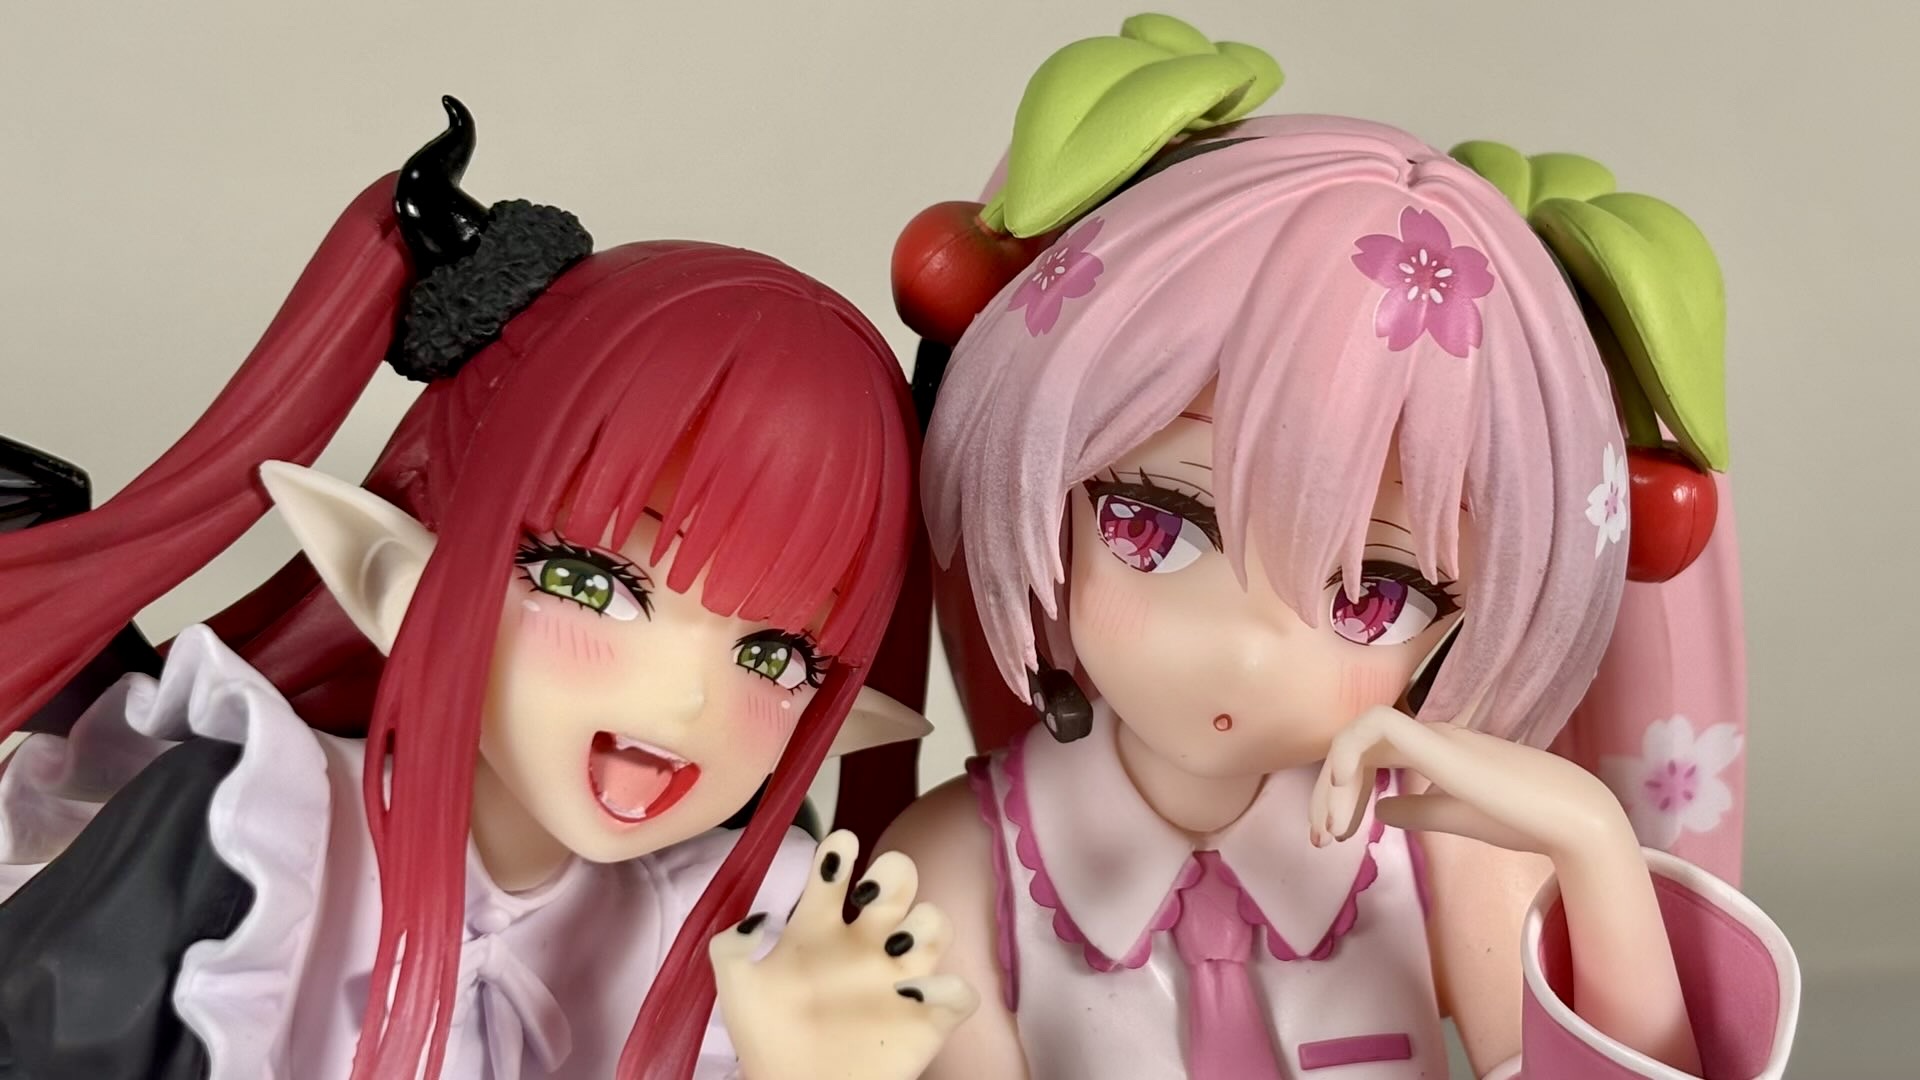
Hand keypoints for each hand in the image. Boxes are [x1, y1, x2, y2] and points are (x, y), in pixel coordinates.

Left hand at [711, 830, 978, 1079]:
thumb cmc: (768, 1039)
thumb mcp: (738, 989)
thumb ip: (732, 946)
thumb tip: (757, 918)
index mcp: (820, 928)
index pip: (837, 871)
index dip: (841, 851)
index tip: (841, 845)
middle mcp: (866, 943)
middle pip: (900, 881)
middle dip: (894, 875)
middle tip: (869, 894)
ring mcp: (899, 978)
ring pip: (937, 923)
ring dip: (925, 922)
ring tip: (894, 944)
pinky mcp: (926, 1019)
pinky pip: (959, 992)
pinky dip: (947, 988)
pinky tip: (912, 993)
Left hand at [1308, 706, 1637, 862]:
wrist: (1568, 818)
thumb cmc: (1520, 817)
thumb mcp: (1452, 817)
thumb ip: (1416, 810)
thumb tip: (1381, 811)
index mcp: (1431, 751)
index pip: (1365, 757)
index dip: (1338, 794)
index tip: (1333, 837)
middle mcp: (1427, 735)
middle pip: (1353, 747)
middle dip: (1325, 793)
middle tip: (1320, 839)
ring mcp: (1433, 734)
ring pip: (1357, 734)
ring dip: (1333, 782)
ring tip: (1332, 831)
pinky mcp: (1439, 742)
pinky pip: (1377, 725)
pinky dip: (1348, 752)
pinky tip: (1342, 792)